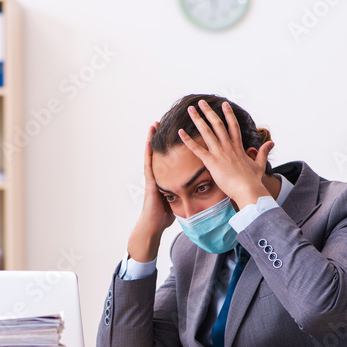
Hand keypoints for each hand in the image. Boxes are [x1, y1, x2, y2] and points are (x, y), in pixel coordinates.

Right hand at [127, 122, 174, 262]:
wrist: (153, 226)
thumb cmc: (164, 217)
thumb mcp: (178, 201)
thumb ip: (185, 193)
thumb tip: (198, 192)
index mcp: (166, 178)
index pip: (171, 159)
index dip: (175, 146)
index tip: (179, 132)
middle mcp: (158, 175)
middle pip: (161, 153)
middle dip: (162, 137)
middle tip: (165, 121)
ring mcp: (152, 177)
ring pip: (152, 154)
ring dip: (152, 139)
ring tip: (154, 124)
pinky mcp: (149, 181)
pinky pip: (148, 163)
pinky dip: (148, 151)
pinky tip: (148, 141)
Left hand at [178, 100, 274, 208]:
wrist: (248, 190)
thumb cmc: (253, 181)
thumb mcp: (260, 164)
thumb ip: (264, 152)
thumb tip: (272, 143)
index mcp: (238, 147)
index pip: (233, 126)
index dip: (228, 114)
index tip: (224, 104)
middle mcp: (228, 146)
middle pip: (218, 124)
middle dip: (209, 112)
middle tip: (201, 102)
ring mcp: (220, 153)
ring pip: (207, 132)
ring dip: (198, 119)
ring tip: (190, 109)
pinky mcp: (212, 162)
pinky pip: (197, 149)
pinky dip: (188, 140)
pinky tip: (180, 132)